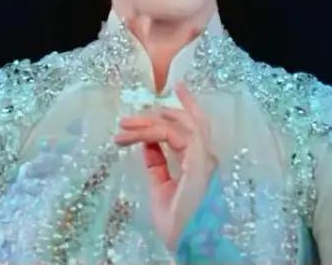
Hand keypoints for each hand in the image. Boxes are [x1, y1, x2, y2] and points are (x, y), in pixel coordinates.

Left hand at [113, 82, 218, 250]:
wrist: (188, 243)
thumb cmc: (177, 223)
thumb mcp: (161, 187)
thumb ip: (157, 164)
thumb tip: (147, 143)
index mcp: (199, 163)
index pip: (195, 126)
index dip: (186, 105)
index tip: (176, 87)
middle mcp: (206, 158)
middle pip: (188, 120)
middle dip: (158, 113)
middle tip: (129, 118)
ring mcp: (204, 160)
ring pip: (180, 124)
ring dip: (150, 122)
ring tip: (125, 127)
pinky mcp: (198, 164)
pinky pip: (177, 136)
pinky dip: (157, 129)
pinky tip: (139, 132)